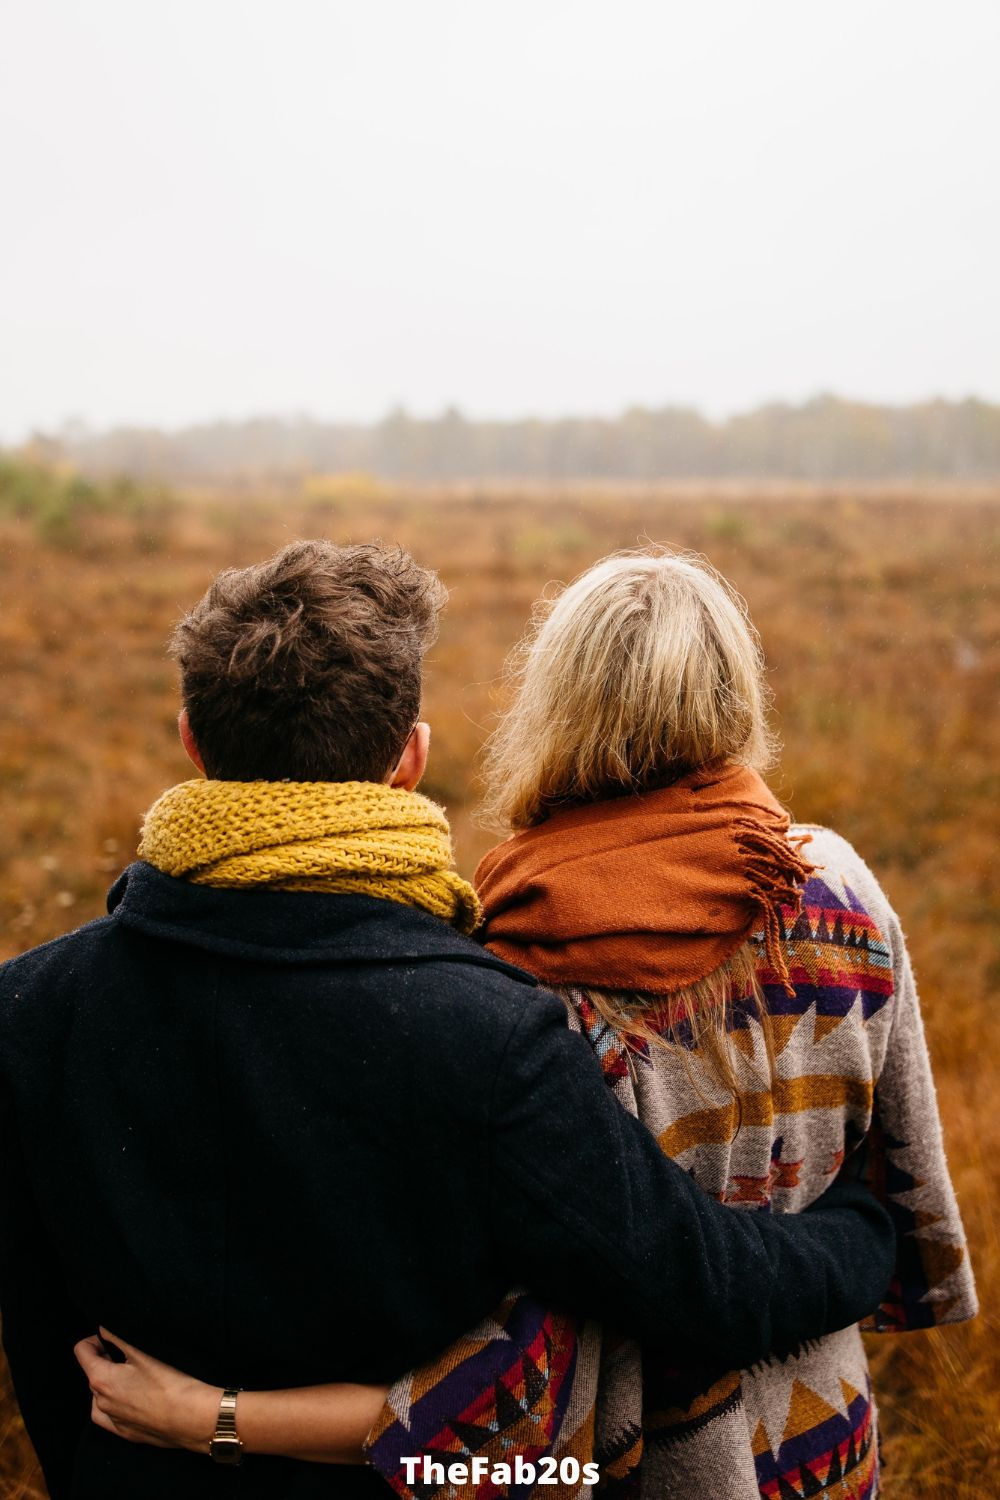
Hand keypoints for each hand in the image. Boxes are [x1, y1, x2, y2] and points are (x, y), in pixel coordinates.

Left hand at [74, 1329, 221, 1452]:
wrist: (190, 1417)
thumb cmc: (168, 1382)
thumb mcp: (142, 1351)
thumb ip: (117, 1335)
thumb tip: (103, 1326)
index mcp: (101, 1379)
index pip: (82, 1351)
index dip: (95, 1338)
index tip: (111, 1337)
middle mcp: (101, 1402)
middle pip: (92, 1372)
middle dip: (105, 1360)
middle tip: (128, 1353)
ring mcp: (113, 1421)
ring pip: (99, 1396)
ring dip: (109, 1383)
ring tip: (131, 1375)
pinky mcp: (126, 1433)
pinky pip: (109, 1417)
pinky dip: (113, 1404)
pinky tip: (129, 1399)